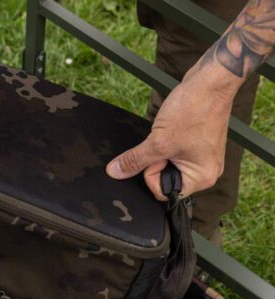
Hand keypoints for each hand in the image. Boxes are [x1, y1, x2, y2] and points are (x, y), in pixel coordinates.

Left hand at [106, 68, 236, 200]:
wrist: (210, 80)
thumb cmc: (193, 110)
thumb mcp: (158, 141)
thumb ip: (134, 161)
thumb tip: (114, 173)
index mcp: (202, 178)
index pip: (163, 192)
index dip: (152, 174)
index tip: (158, 153)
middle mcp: (205, 172)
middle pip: (165, 180)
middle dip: (156, 163)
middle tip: (164, 142)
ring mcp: (201, 159)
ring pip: (166, 166)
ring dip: (160, 151)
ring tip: (171, 133)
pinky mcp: (196, 146)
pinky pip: (172, 154)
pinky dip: (166, 144)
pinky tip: (173, 129)